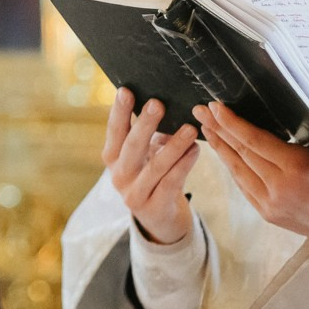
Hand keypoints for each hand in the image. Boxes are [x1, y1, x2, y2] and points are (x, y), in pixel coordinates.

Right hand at [102, 89, 201, 243]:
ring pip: (155, 166)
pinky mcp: (154, 208)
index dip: (119, 111)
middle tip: (157, 104)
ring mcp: (134, 193)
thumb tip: (165, 102)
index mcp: (113, 157)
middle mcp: (119, 175)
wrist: (160, 218)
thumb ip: (150, 134)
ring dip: (174, 146)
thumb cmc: (153, 174)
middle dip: (145, 124)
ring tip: (190, 128)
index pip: (114, 130)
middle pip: (131, 146)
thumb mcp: (146, 154)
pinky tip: (195, 150)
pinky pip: (171, 183)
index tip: (126, 90)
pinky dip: (184, 165)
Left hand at [192, 101, 308, 246]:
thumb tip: (261, 116)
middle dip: (218, 130)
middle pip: (241, 153)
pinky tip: (223, 152)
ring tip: (206, 128)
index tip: (215, 106)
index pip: (255, 141)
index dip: (232, 123)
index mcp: (298, 168)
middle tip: (200, 111)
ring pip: (237, 170)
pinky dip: (232, 166)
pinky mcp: (267, 214)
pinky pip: (244, 185)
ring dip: (220, 147)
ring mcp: (271, 204)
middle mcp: (281, 188)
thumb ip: (294, 138)